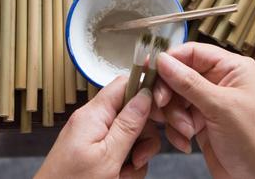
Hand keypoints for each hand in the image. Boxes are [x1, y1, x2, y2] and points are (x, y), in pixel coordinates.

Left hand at [36, 76, 160, 178]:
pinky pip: (120, 153)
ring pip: (130, 137)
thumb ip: (128, 125)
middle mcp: (93, 121)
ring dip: (135, 159)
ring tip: (123, 175)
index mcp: (93, 114)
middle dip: (142, 138)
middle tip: (138, 158)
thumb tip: (146, 94)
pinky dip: (125, 169)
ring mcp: (93, 138)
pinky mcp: (94, 154)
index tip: (161, 111)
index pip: (125, 83)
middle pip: (132, 114)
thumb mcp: (108, 157)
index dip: (146, 92)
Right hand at [151, 42, 254, 178]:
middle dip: (170, 94)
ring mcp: (209, 102)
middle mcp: (220, 81)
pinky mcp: (201, 122)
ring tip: (186, 130)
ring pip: (175, 97)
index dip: (170, 60)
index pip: (193, 52)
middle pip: (179, 75)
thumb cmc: (254, 142)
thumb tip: (163, 60)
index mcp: (233, 68)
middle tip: (162, 105)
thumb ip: (188, 83)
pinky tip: (186, 141)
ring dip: (174, 116)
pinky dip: (176, 129)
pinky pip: (176, 117)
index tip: (151, 70)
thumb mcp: (220, 107)